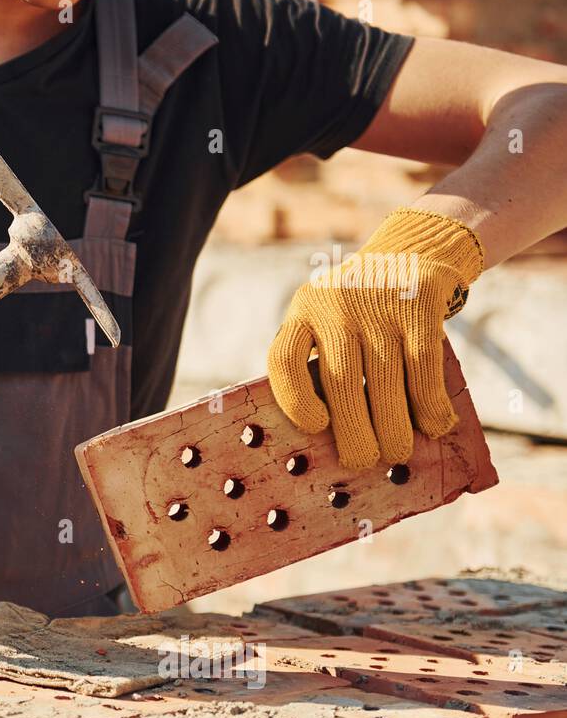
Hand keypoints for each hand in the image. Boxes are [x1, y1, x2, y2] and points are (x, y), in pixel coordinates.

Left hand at [267, 208, 484, 468]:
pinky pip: (423, 368)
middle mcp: (334, 306)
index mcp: (302, 313)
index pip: (283, 359)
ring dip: (395, 427)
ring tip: (397, 454)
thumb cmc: (356, 314)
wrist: (406, 256)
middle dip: (354, 433)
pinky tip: (433, 426)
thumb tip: (330, 442)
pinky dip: (430, 404)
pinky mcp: (419, 307)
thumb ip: (318, 367)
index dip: (294, 401)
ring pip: (385, 381)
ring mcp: (378, 305)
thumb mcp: (324, 324)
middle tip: (362, 461)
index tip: (316, 427)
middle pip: (340, 382)